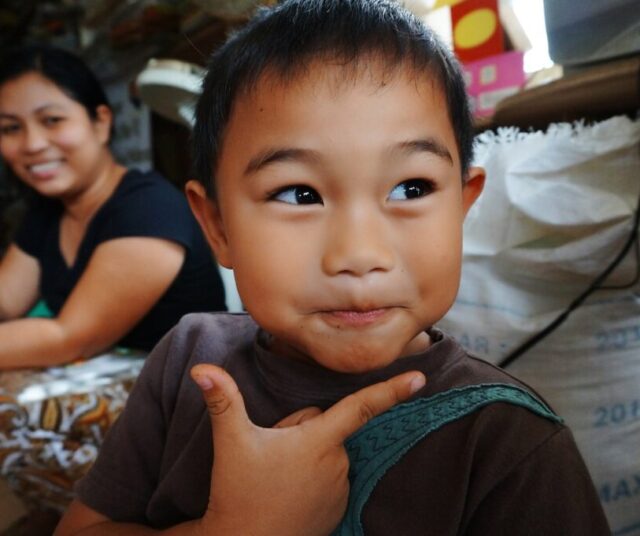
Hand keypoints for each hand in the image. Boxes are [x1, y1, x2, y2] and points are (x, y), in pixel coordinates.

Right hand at [190, 364, 424, 535]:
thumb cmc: (239, 492)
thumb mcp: (231, 442)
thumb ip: (222, 400)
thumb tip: (201, 369)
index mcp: (319, 441)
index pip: (361, 407)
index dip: (392, 390)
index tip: (421, 379)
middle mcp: (338, 463)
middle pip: (324, 425)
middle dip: (301, 429)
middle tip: (272, 452)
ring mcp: (340, 488)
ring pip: (325, 450)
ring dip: (305, 453)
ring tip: (278, 475)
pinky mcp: (338, 508)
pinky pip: (329, 475)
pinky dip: (312, 476)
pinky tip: (289, 490)